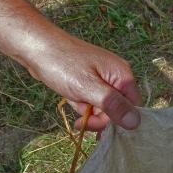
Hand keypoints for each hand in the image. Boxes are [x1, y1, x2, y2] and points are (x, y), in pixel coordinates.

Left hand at [26, 33, 141, 131]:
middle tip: (80, 121)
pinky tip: (72, 100)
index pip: (132, 108)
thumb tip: (136, 123)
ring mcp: (103, 79)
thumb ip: (113, 105)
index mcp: (122, 76)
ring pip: (104, 108)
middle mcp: (117, 77)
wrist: (36, 46)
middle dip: (99, 118)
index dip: (117, 120)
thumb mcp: (88, 87)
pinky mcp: (90, 82)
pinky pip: (93, 101)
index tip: (97, 125)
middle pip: (118, 110)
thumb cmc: (62, 64)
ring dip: (89, 113)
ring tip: (74, 106)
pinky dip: (82, 105)